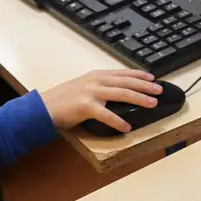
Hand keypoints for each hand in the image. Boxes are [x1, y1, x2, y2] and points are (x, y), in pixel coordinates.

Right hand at [40, 70, 161, 133]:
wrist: (41, 108)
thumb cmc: (62, 100)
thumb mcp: (82, 87)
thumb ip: (99, 87)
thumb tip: (118, 92)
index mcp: (96, 75)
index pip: (123, 73)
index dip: (139, 74)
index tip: (152, 77)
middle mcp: (95, 81)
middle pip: (127, 82)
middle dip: (145, 85)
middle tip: (159, 90)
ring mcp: (91, 92)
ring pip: (122, 93)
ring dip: (140, 98)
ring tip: (152, 104)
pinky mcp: (85, 106)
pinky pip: (106, 114)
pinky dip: (118, 121)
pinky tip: (127, 127)